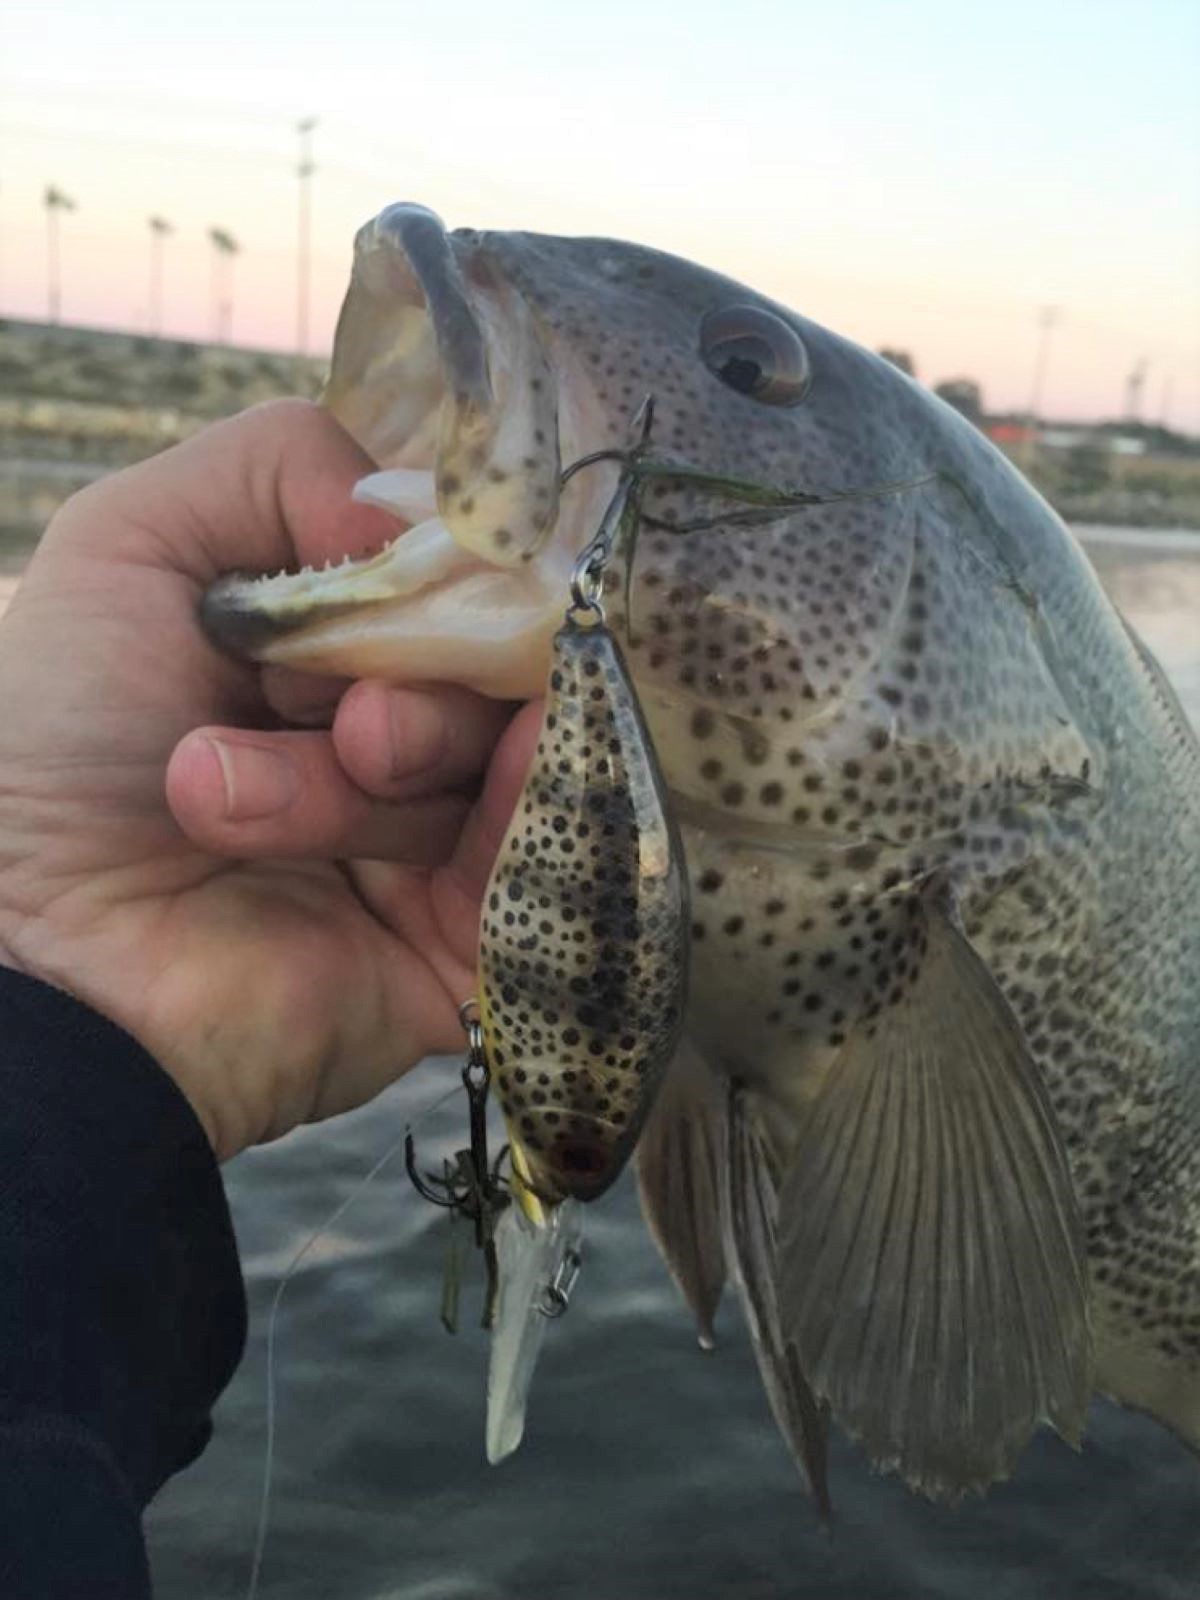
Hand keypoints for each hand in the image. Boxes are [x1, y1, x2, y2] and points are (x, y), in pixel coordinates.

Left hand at [0, 400, 538, 1159]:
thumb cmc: (55, 747)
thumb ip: (277, 464)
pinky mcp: (468, 941)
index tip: (405, 569)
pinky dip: (529, 798)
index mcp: (332, 654)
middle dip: (416, 674)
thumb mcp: (132, 545)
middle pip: (493, 663)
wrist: (36, 951)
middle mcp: (393, 739)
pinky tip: (512, 762)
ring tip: (240, 809)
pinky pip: (551, 852)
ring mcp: (434, 843)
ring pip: (501, 756)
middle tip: (341, 721)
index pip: (455, 578)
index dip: (444, 564)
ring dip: (383, 771)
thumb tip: (419, 513)